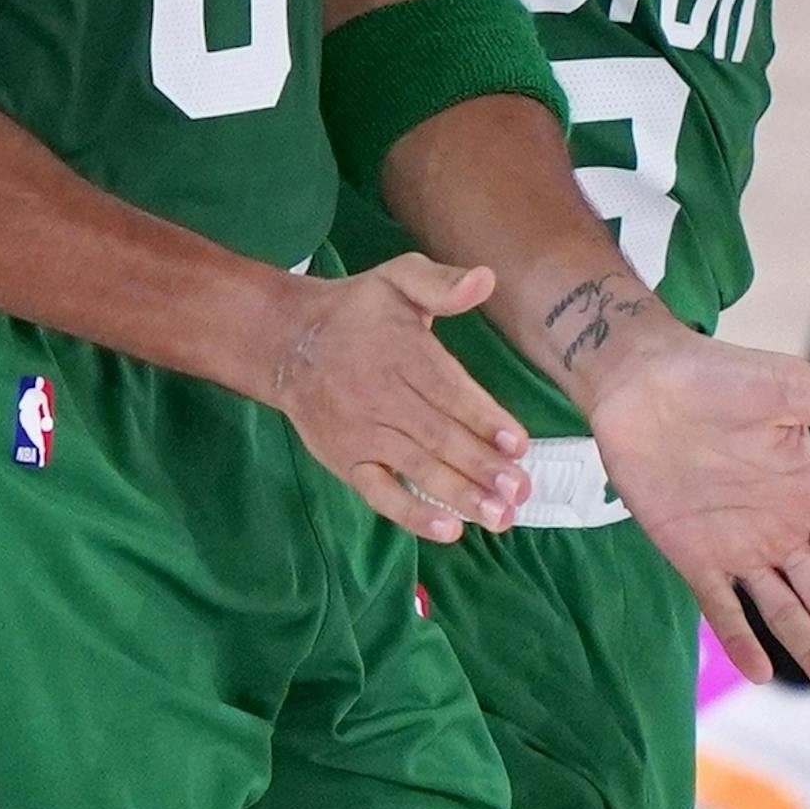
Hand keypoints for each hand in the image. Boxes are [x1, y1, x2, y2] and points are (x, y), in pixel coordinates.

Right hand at [273, 256, 533, 544]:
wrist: (288, 341)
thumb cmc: (358, 311)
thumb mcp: (398, 278)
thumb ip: (441, 283)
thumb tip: (484, 279)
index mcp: (403, 353)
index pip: (449, 391)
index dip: (485, 419)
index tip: (519, 444)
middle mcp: (384, 397)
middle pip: (439, 437)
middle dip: (483, 467)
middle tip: (521, 491)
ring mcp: (364, 435)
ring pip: (418, 469)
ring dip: (461, 495)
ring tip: (500, 517)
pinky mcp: (348, 462)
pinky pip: (382, 494)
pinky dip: (414, 515)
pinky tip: (449, 530)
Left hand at [588, 333, 809, 700]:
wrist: (640, 376)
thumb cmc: (718, 374)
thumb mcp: (789, 389)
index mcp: (806, 495)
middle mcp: (776, 529)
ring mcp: (733, 546)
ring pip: (782, 611)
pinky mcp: (688, 552)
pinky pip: (718, 605)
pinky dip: (738, 638)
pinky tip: (760, 670)